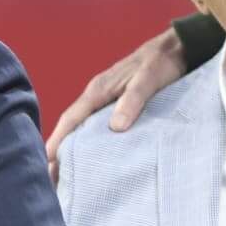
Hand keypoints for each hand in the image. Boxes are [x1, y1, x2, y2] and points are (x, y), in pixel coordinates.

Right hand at [46, 27, 186, 181]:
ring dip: (74, 148)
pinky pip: (97, 126)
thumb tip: (115, 128)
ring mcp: (107, 100)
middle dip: (60, 150)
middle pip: (72, 126)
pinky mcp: (118, 104)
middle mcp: (97, 96)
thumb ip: (132, 101)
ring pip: (83, 127)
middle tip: (53, 178)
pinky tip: (94, 157)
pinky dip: (90, 142)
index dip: (58, 140)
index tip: (48, 162)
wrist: (178, 47)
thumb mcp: (148, 81)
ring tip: (69, 174)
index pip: (71, 118)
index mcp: (98, 90)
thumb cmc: (162, 63)